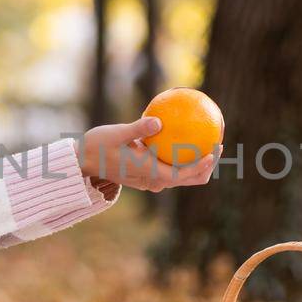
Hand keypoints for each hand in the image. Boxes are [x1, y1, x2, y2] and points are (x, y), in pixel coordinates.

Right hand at [76, 117, 217, 193]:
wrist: (82, 161)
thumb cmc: (97, 146)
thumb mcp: (117, 134)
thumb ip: (138, 129)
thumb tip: (158, 121)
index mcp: (149, 173)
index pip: (183, 173)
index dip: (203, 164)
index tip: (215, 149)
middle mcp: (153, 180)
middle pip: (189, 179)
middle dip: (207, 166)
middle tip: (219, 144)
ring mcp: (151, 180)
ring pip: (182, 177)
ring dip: (197, 164)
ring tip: (209, 143)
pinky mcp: (148, 175)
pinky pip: (172, 169)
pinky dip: (183, 159)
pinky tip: (187, 140)